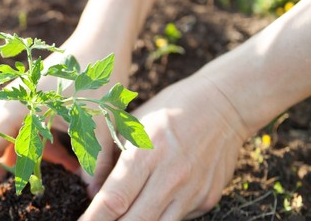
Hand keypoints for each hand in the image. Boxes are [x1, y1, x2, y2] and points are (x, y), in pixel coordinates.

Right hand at [0, 33, 132, 209]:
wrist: (104, 39)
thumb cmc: (96, 79)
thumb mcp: (96, 126)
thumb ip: (93, 165)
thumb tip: (93, 197)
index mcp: (14, 110)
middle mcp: (8, 106)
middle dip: (4, 175)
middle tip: (20, 196)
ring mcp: (17, 102)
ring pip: (9, 142)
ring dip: (28, 162)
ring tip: (64, 170)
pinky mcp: (30, 101)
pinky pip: (25, 132)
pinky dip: (39, 149)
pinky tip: (68, 157)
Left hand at [80, 74, 249, 219]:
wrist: (223, 106)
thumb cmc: (169, 110)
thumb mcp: (132, 124)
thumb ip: (110, 159)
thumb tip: (91, 190)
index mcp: (146, 154)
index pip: (114, 199)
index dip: (94, 218)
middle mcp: (170, 177)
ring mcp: (192, 192)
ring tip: (119, 220)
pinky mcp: (207, 200)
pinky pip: (176, 220)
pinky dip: (158, 219)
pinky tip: (147, 210)